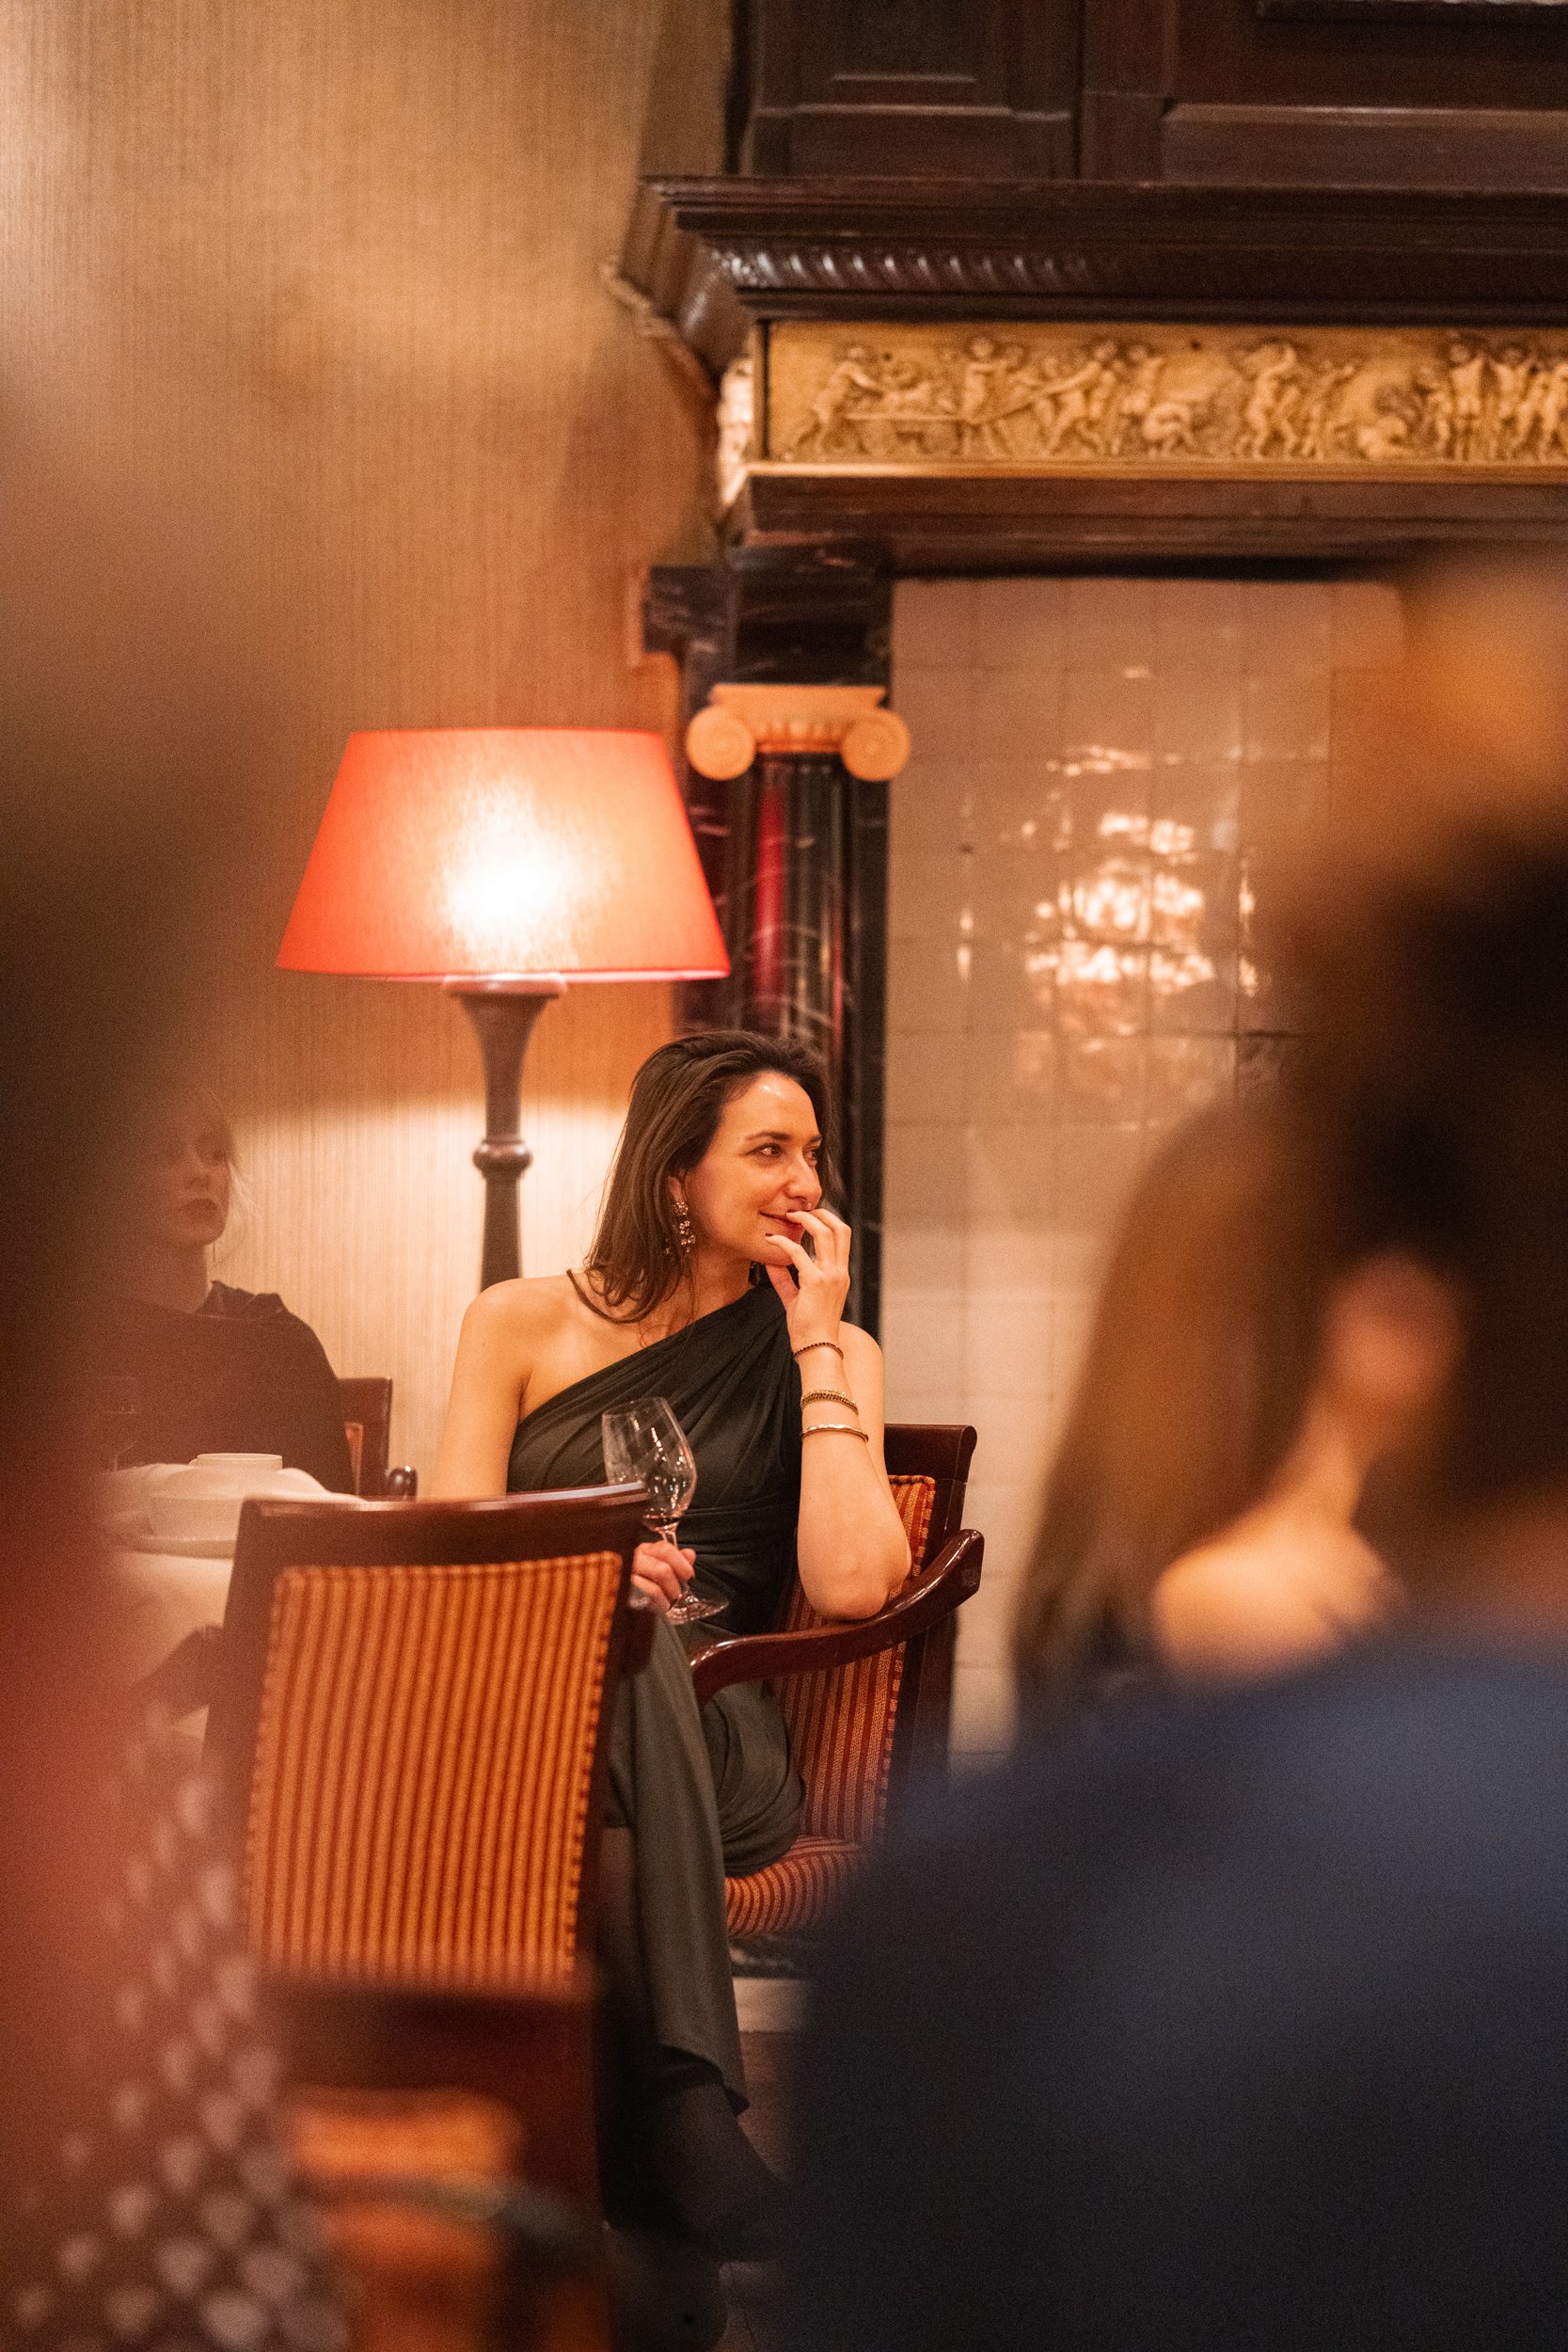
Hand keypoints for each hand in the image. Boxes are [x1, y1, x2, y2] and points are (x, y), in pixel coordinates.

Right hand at [630, 1537, 695, 1614]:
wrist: (616, 1602)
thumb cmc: (641, 1587)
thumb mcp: (659, 1569)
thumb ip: (676, 1560)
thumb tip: (689, 1554)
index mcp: (644, 1551)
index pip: (665, 1549)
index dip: (681, 1563)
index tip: (688, 1575)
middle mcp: (633, 1559)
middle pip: (663, 1568)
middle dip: (675, 1584)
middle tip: (676, 1593)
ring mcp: (627, 1574)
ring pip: (657, 1579)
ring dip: (669, 1594)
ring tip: (668, 1602)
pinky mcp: (624, 1590)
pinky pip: (648, 1594)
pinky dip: (659, 1603)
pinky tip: (659, 1606)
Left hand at [761, 1205, 850, 1349]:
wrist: (817, 1348)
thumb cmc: (809, 1327)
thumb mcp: (797, 1298)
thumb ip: (785, 1279)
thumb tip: (770, 1262)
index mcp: (840, 1274)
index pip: (842, 1237)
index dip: (828, 1220)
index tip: (809, 1216)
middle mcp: (839, 1272)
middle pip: (840, 1228)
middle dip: (821, 1213)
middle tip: (801, 1211)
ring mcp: (830, 1276)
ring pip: (825, 1233)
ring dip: (806, 1220)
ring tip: (789, 1217)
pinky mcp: (815, 1282)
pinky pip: (798, 1253)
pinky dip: (783, 1243)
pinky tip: (770, 1240)